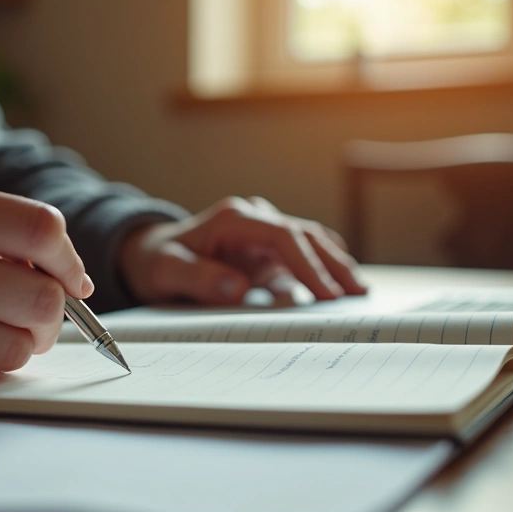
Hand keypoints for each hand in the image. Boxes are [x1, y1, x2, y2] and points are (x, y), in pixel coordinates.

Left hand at [118, 196, 365, 306]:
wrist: (152, 253)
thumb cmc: (158, 261)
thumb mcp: (166, 271)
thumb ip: (198, 278)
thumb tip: (238, 288)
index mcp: (234, 218)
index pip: (283, 236)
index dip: (308, 263)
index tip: (325, 292)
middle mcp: (255, 218)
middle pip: (306, 235)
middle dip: (334, 264)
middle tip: (358, 293)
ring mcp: (264, 232)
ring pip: (311, 243)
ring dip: (336, 265)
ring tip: (360, 291)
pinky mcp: (269, 249)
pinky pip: (303, 257)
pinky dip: (324, 269)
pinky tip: (343, 286)